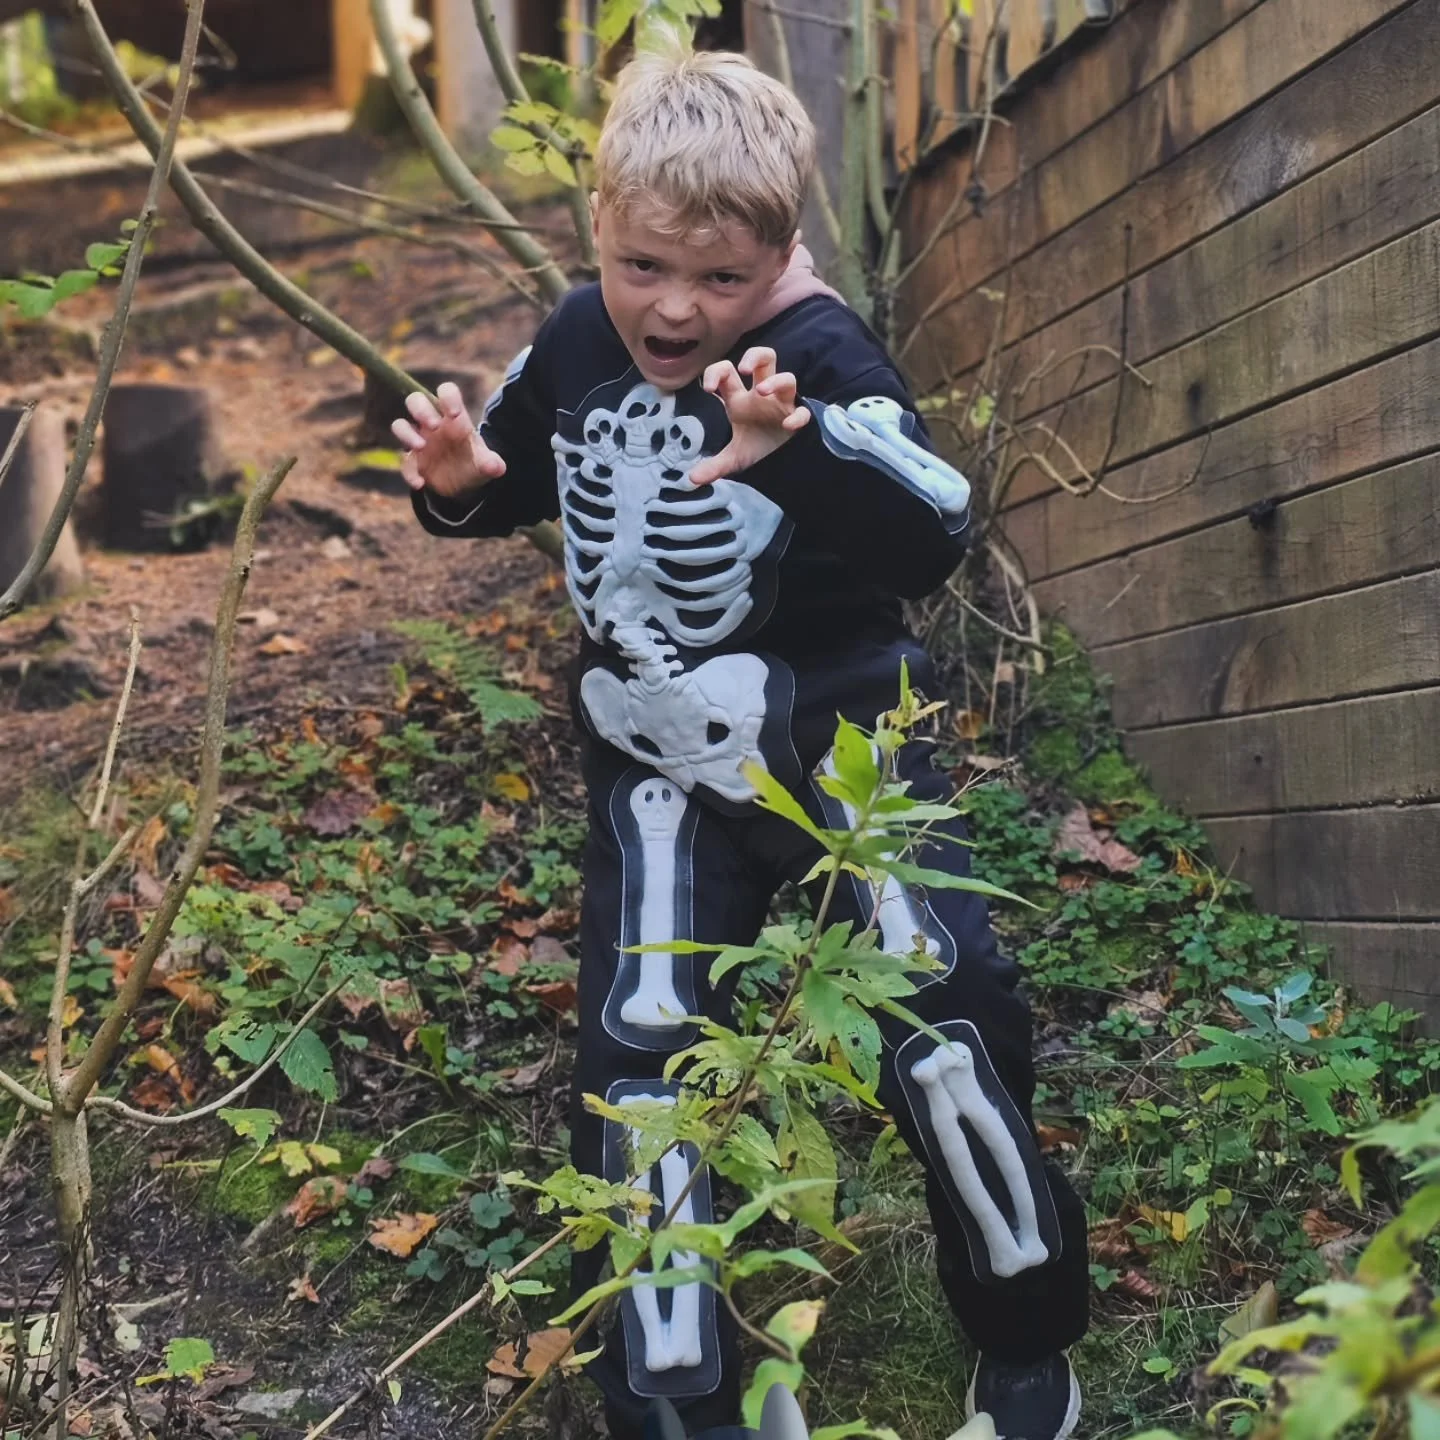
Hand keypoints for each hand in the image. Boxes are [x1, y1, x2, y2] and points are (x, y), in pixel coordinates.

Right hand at [391, 381, 505, 496]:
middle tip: (433, 426)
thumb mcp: (488, 465)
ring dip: (407, 434)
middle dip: (421, 409)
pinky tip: (421, 483)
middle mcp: (434, 425)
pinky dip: (409, 472)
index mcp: (454, 418)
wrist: (465, 486)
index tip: (454, 414)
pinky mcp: (413, 461)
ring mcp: (420, 441)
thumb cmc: (475, 464)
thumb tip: (495, 467)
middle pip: (416, 400)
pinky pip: (403, 462)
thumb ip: (492, 463)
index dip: (447, 397)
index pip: (446, 392)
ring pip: (400, 424)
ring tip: (421, 447)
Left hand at [688, 346, 809, 486]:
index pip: (727, 372)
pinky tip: (788, 426)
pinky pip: (802, 412)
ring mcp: (782, 404)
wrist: (783, 460)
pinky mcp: (797, 417)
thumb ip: (714, 466)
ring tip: (763, 391)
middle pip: (764, 357)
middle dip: (754, 356)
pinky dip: (797, 417)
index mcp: (740, 399)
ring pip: (787, 377)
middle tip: (743, 369)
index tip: (707, 388)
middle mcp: (761, 395)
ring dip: (776, 381)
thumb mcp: (734, 458)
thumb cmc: (758, 446)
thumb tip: (692, 479)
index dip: (715, 372)